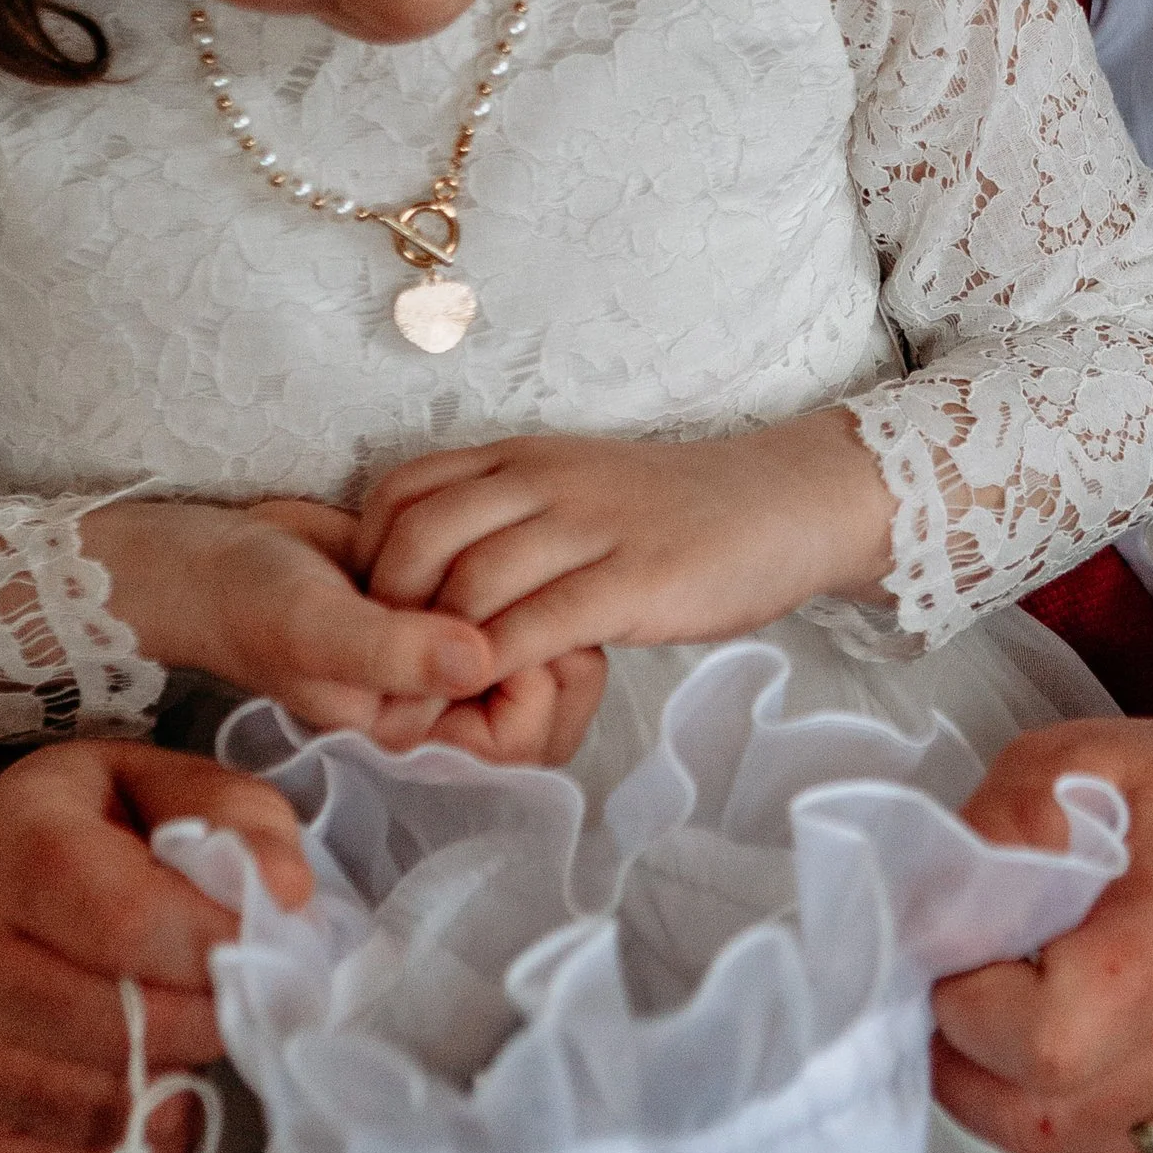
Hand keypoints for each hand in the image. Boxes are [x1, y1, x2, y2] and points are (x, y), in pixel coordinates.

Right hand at [0, 739, 313, 1152]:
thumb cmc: (73, 835)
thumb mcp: (152, 783)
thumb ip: (234, 817)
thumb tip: (287, 892)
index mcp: (18, 854)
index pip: (128, 923)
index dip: (218, 946)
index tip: (268, 946)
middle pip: (120, 1029)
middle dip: (210, 1020)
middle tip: (236, 997)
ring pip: (101, 1111)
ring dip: (175, 1085)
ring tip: (185, 1035)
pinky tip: (152, 1098)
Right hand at [79, 491, 604, 753]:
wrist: (221, 557)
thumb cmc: (253, 604)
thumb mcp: (314, 629)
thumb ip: (392, 651)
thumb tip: (482, 656)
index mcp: (420, 732)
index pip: (522, 739)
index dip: (534, 681)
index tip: (502, 626)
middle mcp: (445, 700)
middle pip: (552, 698)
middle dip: (554, 640)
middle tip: (523, 585)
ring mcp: (449, 650)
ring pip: (543, 643)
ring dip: (536, 598)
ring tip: (502, 560)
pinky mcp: (450, 600)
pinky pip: (517, 598)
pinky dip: (516, 568)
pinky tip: (487, 536)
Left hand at [354, 410, 894, 683]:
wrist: (783, 501)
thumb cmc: (672, 513)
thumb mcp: (574, 491)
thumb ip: (506, 522)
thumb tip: (428, 583)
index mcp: (521, 457)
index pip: (402, 491)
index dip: (369, 556)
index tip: (376, 617)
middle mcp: (545, 480)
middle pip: (418, 538)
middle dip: (387, 613)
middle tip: (392, 670)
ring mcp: (593, 527)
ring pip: (471, 583)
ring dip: (436, 650)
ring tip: (432, 696)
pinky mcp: (638, 579)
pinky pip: (540, 623)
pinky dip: (498, 666)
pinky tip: (492, 694)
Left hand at [931, 644, 1152, 1152]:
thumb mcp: (1081, 759)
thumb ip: (998, 829)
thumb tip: (935, 921)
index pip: (1036, 1044)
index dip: (967, 1013)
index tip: (964, 969)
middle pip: (1049, 1122)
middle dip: (980, 1073)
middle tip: (979, 1012)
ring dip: (1035, 1117)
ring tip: (1045, 1038)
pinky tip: (1097, 1088)